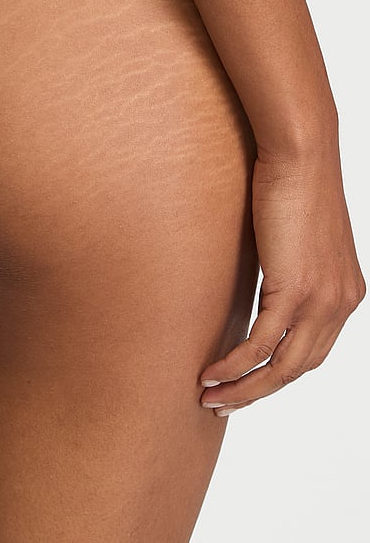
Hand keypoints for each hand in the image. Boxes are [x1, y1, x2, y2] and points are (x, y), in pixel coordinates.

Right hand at [199, 141, 364, 415]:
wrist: (301, 153)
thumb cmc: (292, 182)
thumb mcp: (294, 236)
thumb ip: (286, 266)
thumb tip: (260, 278)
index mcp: (346, 293)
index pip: (313, 350)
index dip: (278, 372)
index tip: (246, 381)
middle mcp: (341, 303)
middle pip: (300, 368)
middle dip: (258, 391)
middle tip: (223, 402)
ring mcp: (322, 300)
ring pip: (283, 368)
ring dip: (244, 389)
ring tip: (210, 396)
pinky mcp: (295, 291)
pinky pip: (263, 345)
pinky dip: (236, 365)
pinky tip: (212, 373)